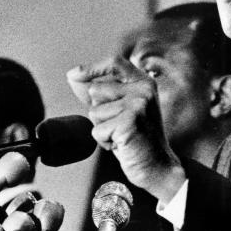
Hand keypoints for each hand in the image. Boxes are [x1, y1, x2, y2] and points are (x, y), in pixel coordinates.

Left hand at [67, 57, 185, 201]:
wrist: (157, 167)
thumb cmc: (137, 140)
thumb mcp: (121, 110)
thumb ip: (101, 93)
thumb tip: (72, 76)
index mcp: (144, 83)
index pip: (114, 63)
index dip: (92, 67)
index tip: (73, 74)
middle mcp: (143, 90)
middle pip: (95, 90)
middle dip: (99, 112)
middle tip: (120, 126)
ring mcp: (138, 105)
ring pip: (94, 111)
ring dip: (102, 128)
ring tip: (122, 135)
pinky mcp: (129, 122)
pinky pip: (97, 130)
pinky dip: (104, 141)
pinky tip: (122, 144)